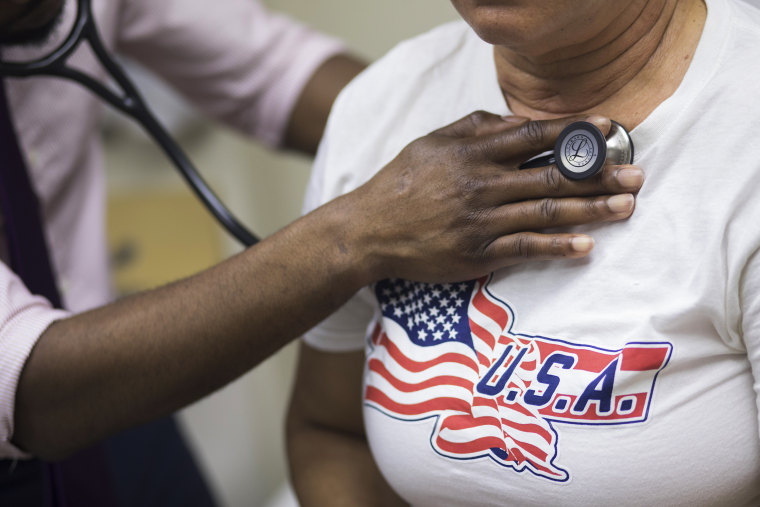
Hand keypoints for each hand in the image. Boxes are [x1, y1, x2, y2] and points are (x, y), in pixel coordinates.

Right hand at [343, 111, 643, 282]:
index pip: (534, 136)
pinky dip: (556, 248)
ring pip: (545, 212)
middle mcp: (481, 184)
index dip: (575, 132)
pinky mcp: (476, 253)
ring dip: (590, 210)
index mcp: (472, 152)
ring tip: (625, 207)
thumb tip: (518, 122)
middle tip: (636, 176)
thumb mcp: (432, 143)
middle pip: (551, 175)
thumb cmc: (402, 184)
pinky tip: (586, 246)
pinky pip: (525, 249)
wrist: (370, 231)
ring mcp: (480, 221)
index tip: (610, 128)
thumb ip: (474, 128)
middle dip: (598, 175)